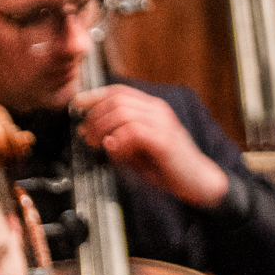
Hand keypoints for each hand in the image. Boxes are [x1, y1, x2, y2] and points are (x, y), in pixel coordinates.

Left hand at [75, 85, 232, 209]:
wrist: (197, 182)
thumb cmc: (168, 167)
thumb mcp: (138, 151)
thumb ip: (121, 141)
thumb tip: (100, 137)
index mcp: (151, 109)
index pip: (119, 91)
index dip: (95, 95)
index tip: (76, 104)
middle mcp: (157, 111)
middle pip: (116, 100)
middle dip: (94, 117)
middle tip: (86, 135)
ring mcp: (162, 124)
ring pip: (122, 112)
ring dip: (102, 128)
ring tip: (97, 144)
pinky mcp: (164, 140)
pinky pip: (133, 131)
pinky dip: (118, 141)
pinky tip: (115, 151)